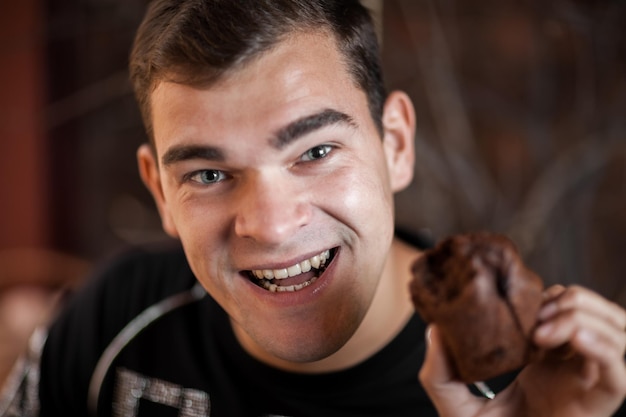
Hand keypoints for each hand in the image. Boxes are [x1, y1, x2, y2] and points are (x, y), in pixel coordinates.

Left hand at [419, 285, 625, 416]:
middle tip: (537, 314)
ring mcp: (589, 384)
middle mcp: (573, 367)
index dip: (552, 296)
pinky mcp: (598, 405)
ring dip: (585, 317)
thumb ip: (439, 372)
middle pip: (601, 314)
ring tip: (544, 331)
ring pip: (618, 334)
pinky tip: (569, 339)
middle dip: (574, 301)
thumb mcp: (454, 404)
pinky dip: (601, 347)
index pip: (567, 309)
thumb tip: (434, 330)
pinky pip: (619, 373)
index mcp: (546, 358)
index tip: (524, 301)